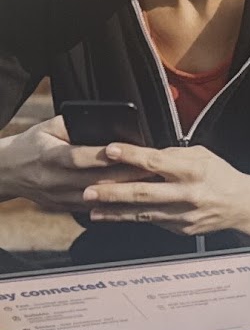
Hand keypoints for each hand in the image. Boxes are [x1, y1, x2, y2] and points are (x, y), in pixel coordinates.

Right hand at [0, 118, 141, 212]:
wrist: (7, 171)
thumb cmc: (33, 144)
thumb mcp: (48, 127)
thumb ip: (73, 124)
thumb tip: (103, 121)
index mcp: (50, 156)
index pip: (80, 157)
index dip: (104, 156)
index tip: (129, 152)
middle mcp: (54, 179)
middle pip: (96, 181)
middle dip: (126, 176)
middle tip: (154, 171)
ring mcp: (59, 197)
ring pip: (98, 198)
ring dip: (125, 193)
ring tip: (150, 186)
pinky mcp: (65, 207)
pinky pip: (95, 209)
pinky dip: (116, 205)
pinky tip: (136, 200)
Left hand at [83, 142, 249, 239]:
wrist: (244, 206)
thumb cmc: (221, 176)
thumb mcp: (202, 156)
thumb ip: (173, 156)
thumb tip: (142, 154)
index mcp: (193, 170)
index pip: (157, 161)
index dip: (131, 155)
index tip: (109, 150)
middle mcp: (188, 194)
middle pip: (144, 193)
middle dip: (113, 192)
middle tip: (88, 190)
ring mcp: (184, 215)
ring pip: (142, 213)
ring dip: (114, 211)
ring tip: (92, 208)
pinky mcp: (182, 230)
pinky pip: (152, 222)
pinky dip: (130, 219)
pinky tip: (113, 216)